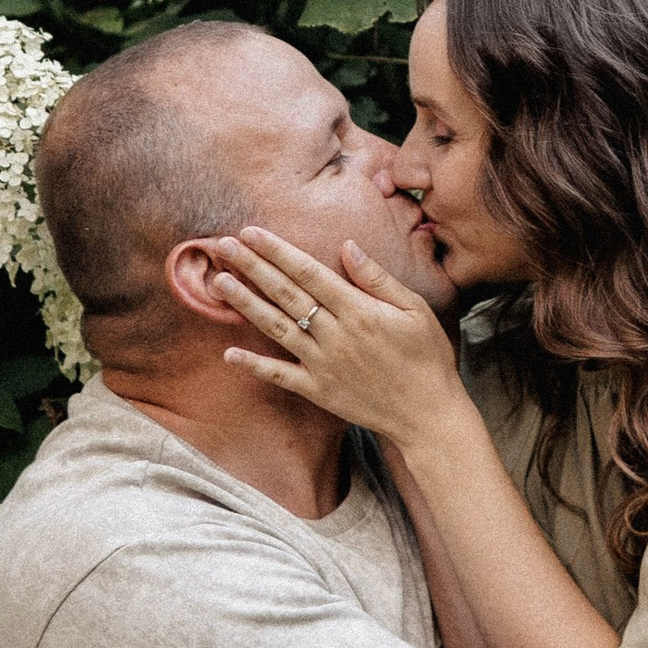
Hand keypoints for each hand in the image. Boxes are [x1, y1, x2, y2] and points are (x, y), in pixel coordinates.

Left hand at [214, 227, 472, 451]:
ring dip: (246, 304)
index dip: (278, 251)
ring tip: (219, 282)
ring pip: (276, 328)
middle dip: (253, 267)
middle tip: (224, 245)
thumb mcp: (415, 309)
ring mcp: (323, 364)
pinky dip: (254, 364)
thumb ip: (377, 278)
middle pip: (286, 294)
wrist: (428, 415)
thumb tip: (347, 246)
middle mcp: (335, 335)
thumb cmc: (427, 357)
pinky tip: (229, 353)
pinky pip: (280, 375)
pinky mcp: (318, 390)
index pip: (309, 272)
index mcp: (358, 311)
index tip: (252, 233)